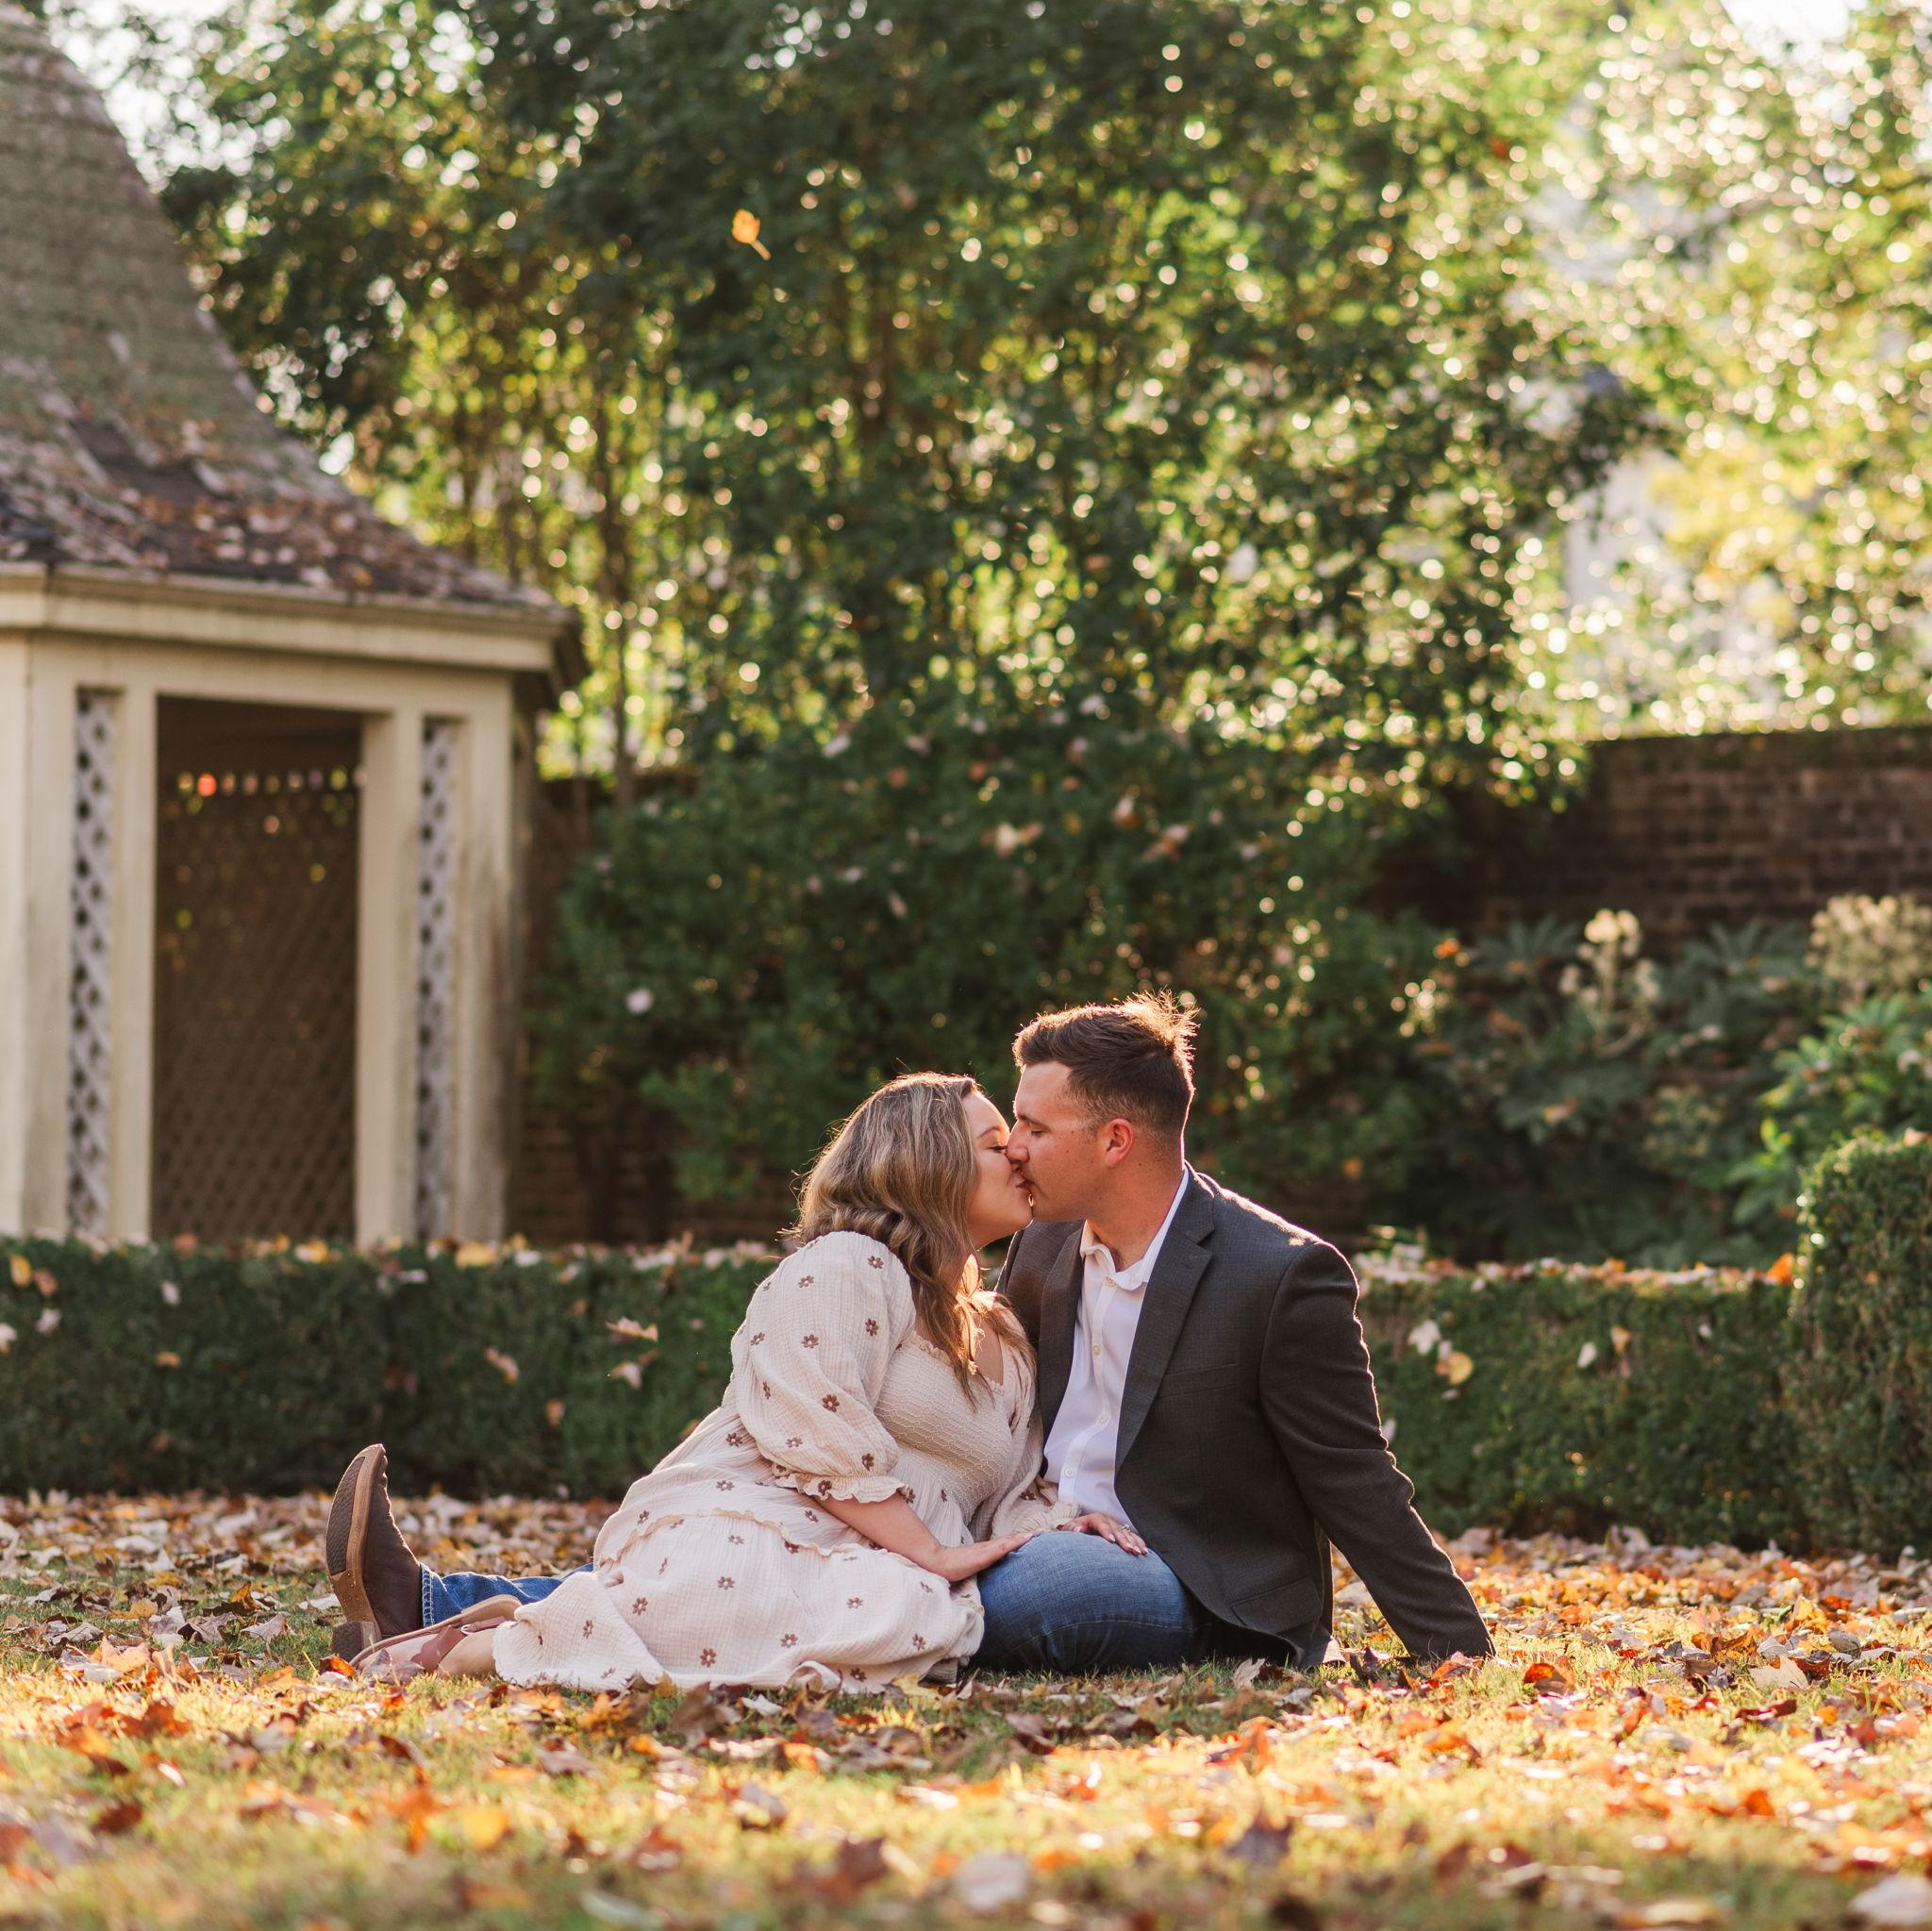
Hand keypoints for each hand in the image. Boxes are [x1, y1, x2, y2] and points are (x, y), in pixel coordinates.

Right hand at [920, 1529, 1039, 1582]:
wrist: (939, 1563)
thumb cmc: (955, 1567)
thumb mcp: (974, 1567)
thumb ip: (984, 1566)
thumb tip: (996, 1576)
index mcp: (989, 1550)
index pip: (1010, 1543)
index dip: (1024, 1539)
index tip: (1040, 1536)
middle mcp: (990, 1546)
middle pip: (1013, 1539)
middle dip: (1031, 1535)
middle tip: (1048, 1531)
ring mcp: (987, 1550)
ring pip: (1010, 1541)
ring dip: (1026, 1536)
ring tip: (1041, 1533)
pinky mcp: (983, 1555)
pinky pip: (1001, 1548)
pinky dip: (1014, 1542)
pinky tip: (1024, 1539)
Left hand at [1054, 1511, 1147, 1555]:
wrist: (1081, 1531)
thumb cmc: (1075, 1531)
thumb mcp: (1070, 1529)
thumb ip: (1072, 1529)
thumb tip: (1078, 1530)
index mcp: (1095, 1518)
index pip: (1101, 1523)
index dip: (1106, 1531)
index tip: (1111, 1541)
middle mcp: (1108, 1521)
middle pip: (1117, 1529)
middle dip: (1124, 1540)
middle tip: (1130, 1550)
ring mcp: (1117, 1527)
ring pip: (1127, 1533)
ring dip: (1134, 1543)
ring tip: (1140, 1553)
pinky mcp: (1123, 1533)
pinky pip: (1133, 1537)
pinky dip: (1140, 1543)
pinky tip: (1145, 1551)